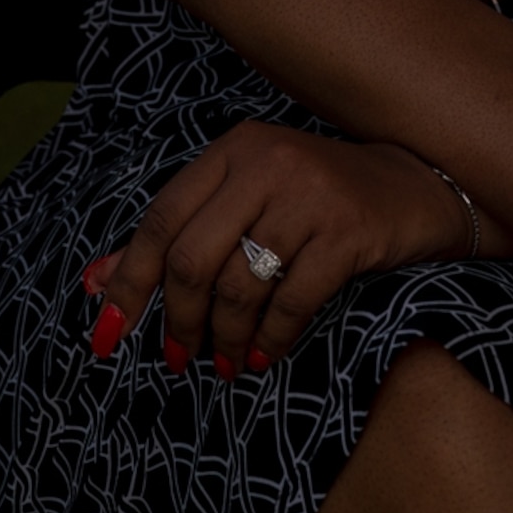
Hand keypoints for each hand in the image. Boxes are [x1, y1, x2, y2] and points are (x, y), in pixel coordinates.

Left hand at [84, 122, 491, 376]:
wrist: (416, 184)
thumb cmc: (318, 197)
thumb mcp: (246, 197)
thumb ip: (179, 234)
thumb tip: (97, 283)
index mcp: (233, 150)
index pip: (161, 218)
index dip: (129, 281)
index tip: (108, 335)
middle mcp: (266, 163)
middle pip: (193, 259)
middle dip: (178, 321)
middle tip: (179, 358)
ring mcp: (309, 196)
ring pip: (240, 286)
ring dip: (224, 338)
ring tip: (225, 362)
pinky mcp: (347, 232)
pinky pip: (291, 303)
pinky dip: (270, 341)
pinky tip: (263, 356)